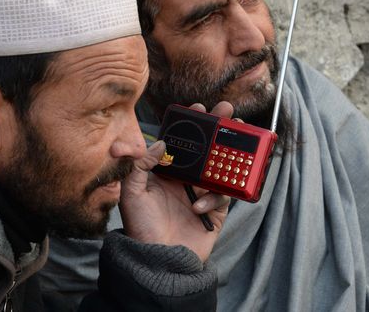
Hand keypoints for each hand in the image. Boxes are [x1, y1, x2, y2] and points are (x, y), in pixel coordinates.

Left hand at [119, 101, 232, 261]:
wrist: (157, 261)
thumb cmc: (141, 227)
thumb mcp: (131, 192)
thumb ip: (140, 165)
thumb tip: (160, 143)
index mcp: (166, 172)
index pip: (180, 142)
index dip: (190, 125)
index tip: (198, 108)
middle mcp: (185, 179)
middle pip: (205, 149)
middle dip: (218, 129)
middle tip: (227, 111)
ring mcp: (201, 193)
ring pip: (220, 167)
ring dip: (229, 151)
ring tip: (236, 136)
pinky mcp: (215, 211)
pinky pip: (222, 196)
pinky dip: (212, 199)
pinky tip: (195, 207)